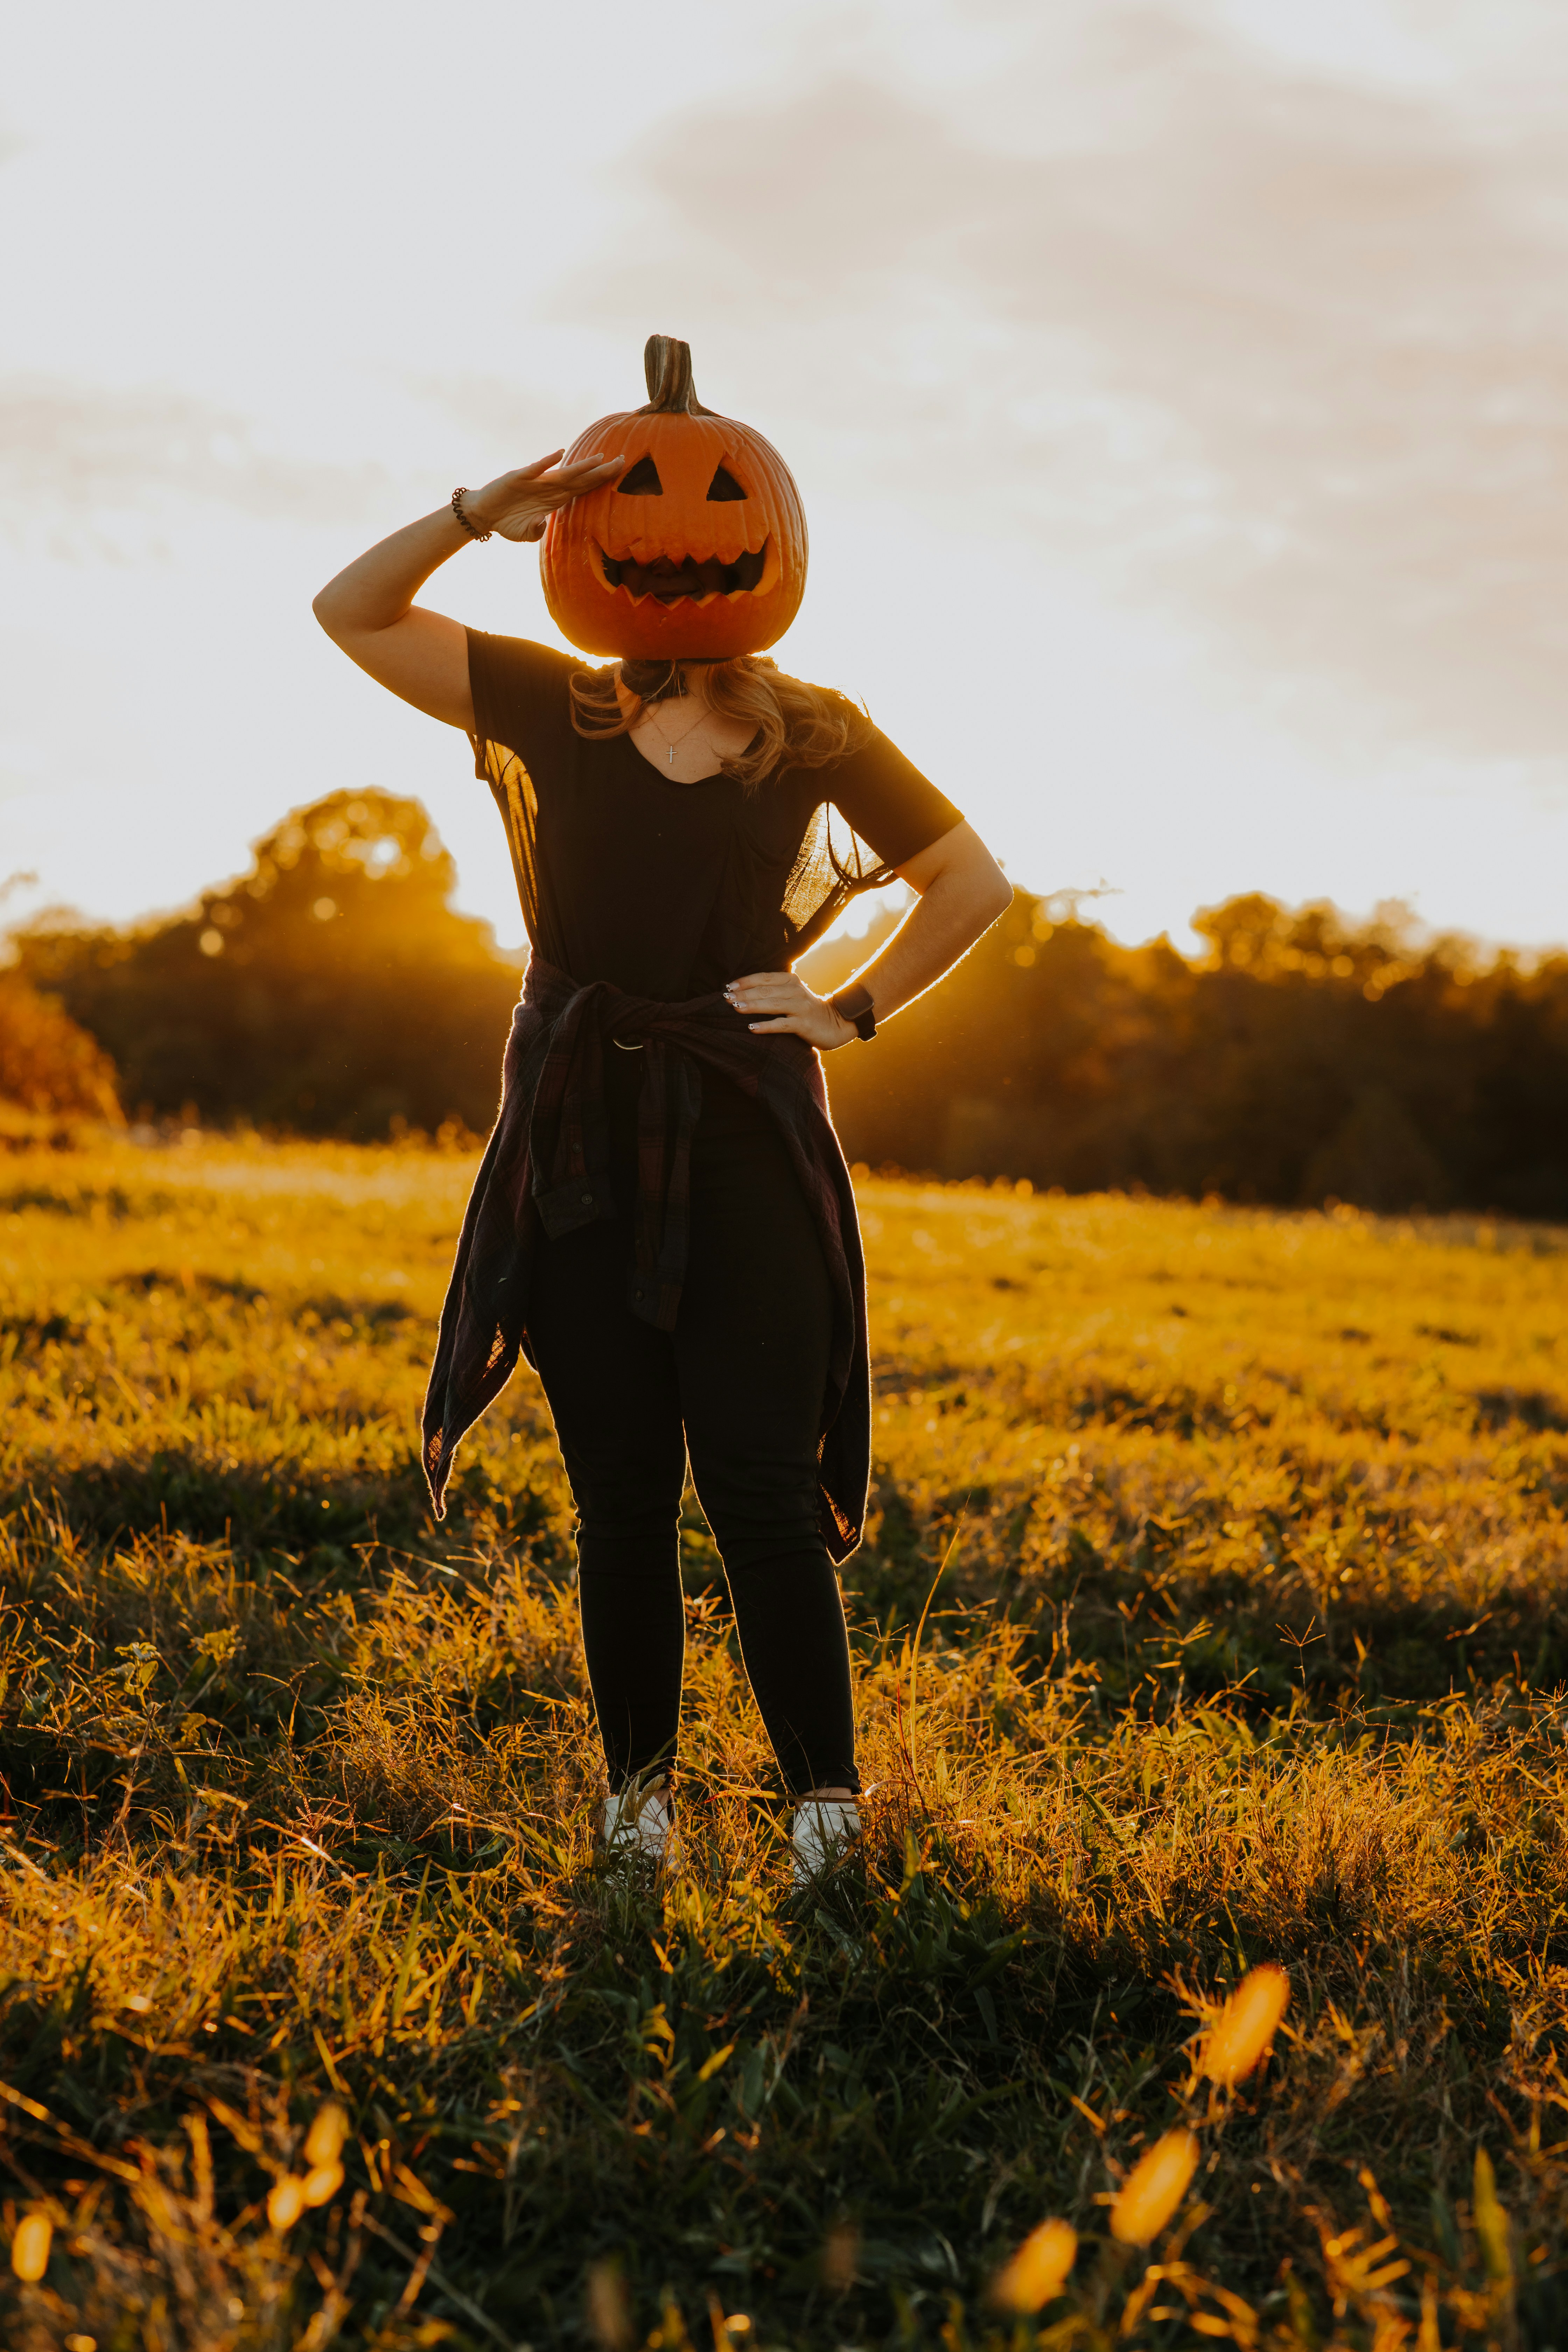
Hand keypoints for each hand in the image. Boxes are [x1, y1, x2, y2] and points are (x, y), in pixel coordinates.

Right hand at [464, 449, 624, 543]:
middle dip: (602, 471)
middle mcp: (549, 488)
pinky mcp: (519, 478)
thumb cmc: (507, 523)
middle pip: (581, 479)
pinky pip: (535, 469)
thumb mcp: (526, 535)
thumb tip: (543, 524)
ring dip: (581, 467)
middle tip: (623, 461)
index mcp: (555, 499)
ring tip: (599, 459)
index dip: (601, 481)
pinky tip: (558, 455)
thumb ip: (537, 532)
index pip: (584, 488)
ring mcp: (535, 482)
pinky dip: (546, 462)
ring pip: (563, 474)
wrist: (484, 515)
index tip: (620, 473)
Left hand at [724, 970, 856, 1049]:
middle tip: (725, 998)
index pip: (764, 977)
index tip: (728, 987)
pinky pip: (781, 1024)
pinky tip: (751, 1028)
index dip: (745, 981)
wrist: (836, 1023)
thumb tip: (743, 992)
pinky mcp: (804, 1024)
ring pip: (772, 1004)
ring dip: (752, 1005)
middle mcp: (795, 991)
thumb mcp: (792, 994)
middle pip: (765, 990)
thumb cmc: (806, 1009)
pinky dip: (766, 1026)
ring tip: (735, 1008)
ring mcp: (800, 1007)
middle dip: (743, 994)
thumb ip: (773, 990)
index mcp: (790, 980)